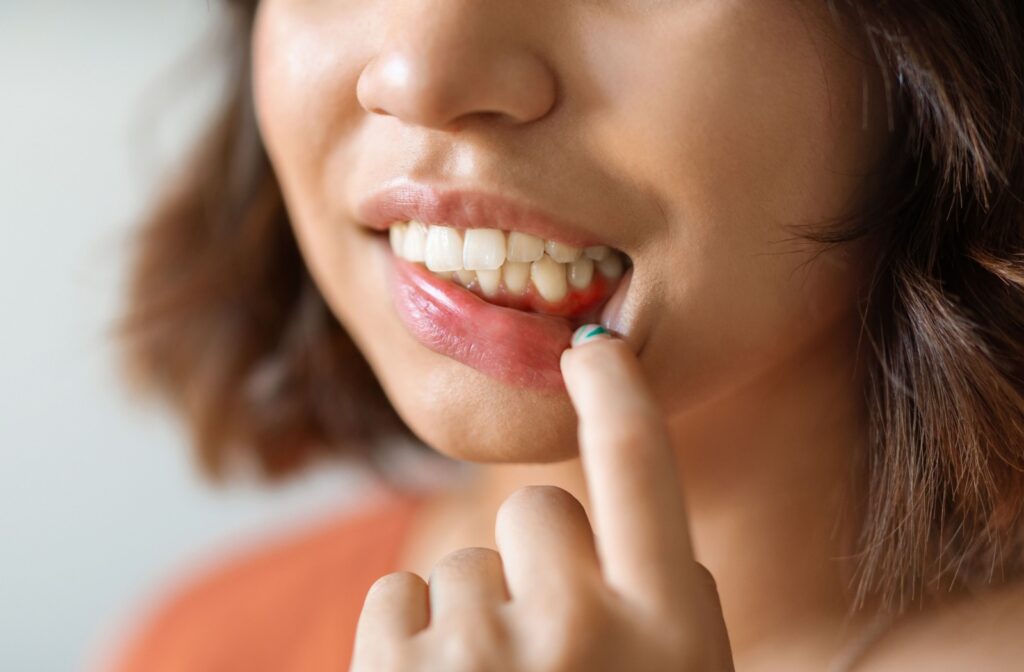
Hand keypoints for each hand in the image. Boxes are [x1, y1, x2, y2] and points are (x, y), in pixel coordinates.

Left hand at [349, 329, 734, 670]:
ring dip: (476, 613)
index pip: (638, 460)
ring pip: (463, 562)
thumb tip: (627, 514)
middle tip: (550, 651)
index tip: (593, 345)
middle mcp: (577, 633)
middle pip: (538, 512)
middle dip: (538, 560)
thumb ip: (668, 601)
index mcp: (666, 634)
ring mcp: (477, 655)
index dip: (615, 387)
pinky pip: (397, 594)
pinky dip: (412, 639)